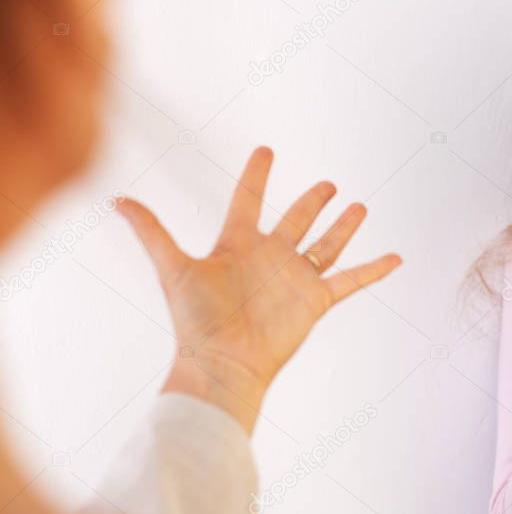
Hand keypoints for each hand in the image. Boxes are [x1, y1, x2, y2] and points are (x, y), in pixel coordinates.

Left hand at [118, 147, 401, 433]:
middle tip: (328, 185)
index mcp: (238, 245)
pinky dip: (374, 270)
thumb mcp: (173, 268)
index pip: (248, 201)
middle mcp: (270, 258)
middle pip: (297, 221)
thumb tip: (114, 200)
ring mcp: (295, 279)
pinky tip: (395, 258)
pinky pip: (351, 280)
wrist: (223, 363)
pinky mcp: (316, 300)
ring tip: (359, 206)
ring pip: (327, 245)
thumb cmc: (196, 320)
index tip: (267, 150)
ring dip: (344, 227)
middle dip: (313, 202)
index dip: (257, 175)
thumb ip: (151, 232)